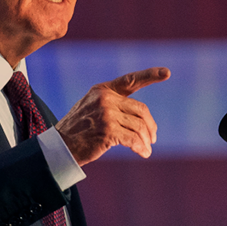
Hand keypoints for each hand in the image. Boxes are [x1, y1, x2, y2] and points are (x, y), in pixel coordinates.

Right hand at [54, 67, 168, 164]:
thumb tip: (141, 115)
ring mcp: (107, 115)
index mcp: (103, 90)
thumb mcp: (93, 106)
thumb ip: (113, 103)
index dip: (150, 75)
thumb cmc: (79, 128)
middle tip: (153, 137)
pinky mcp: (108, 132)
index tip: (166, 72)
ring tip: (147, 148)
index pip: (131, 80)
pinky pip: (133, 140)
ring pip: (139, 126)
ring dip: (146, 140)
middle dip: (150, 125)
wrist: (60, 146)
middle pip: (141, 110)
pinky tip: (143, 153)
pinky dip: (141, 148)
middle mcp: (106, 99)